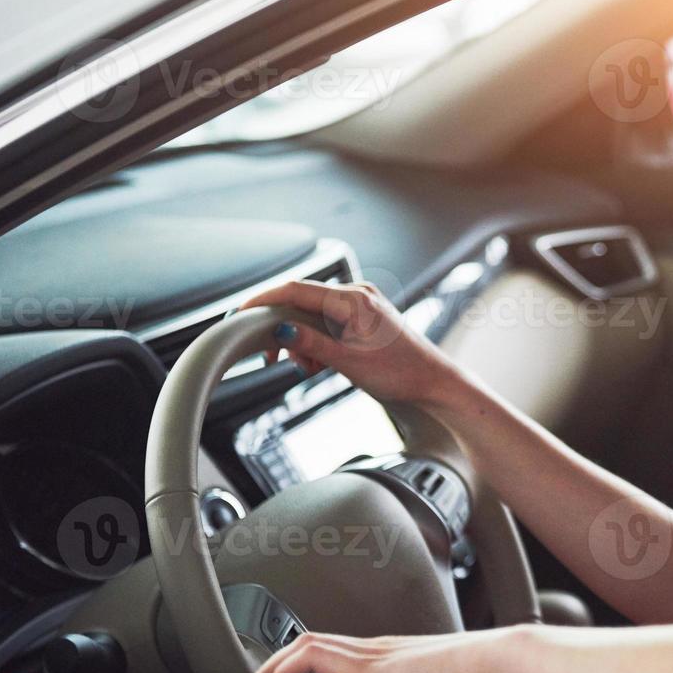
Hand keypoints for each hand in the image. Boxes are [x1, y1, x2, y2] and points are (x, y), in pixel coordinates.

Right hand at [237, 279, 460, 406]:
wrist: (433, 382)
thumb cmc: (400, 372)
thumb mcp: (348, 362)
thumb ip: (311, 344)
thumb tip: (279, 330)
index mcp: (353, 299)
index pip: (295, 290)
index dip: (262, 301)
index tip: (238, 315)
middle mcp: (356, 294)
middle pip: (300, 301)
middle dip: (283, 329)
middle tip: (273, 357)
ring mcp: (361, 303)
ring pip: (311, 314)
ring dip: (301, 340)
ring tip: (311, 367)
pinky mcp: (362, 316)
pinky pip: (326, 322)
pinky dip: (316, 341)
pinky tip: (321, 362)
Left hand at [240, 629, 516, 672]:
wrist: (499, 664)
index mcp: (397, 661)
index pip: (341, 664)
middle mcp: (380, 652)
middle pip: (316, 650)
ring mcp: (371, 654)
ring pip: (304, 647)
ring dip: (274, 670)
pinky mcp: (365, 663)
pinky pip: (306, 655)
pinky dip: (283, 670)